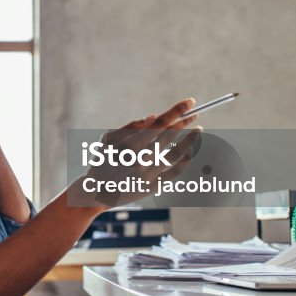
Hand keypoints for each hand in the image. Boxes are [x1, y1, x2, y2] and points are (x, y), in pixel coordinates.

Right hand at [83, 98, 202, 207]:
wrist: (96, 193)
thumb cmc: (102, 162)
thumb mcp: (109, 140)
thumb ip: (131, 127)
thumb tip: (154, 117)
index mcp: (131, 144)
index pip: (161, 122)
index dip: (177, 110)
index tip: (190, 101)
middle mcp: (142, 159)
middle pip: (171, 136)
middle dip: (186, 123)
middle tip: (195, 115)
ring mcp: (149, 174)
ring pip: (178, 153)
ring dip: (191, 140)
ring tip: (198, 131)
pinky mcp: (154, 187)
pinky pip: (175, 171)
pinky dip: (185, 160)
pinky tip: (190, 151)